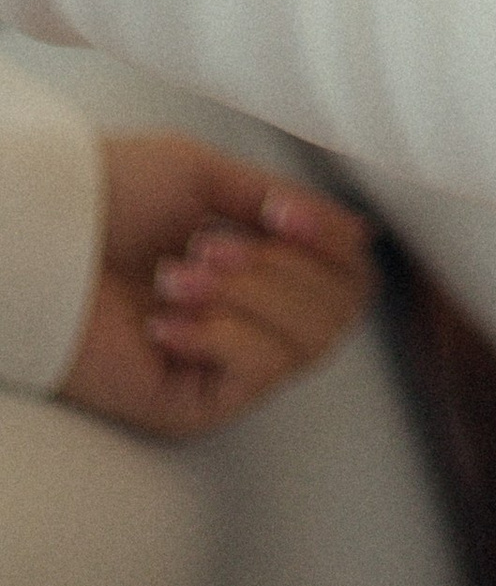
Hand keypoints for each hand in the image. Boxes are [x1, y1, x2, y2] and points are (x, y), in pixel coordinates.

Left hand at [55, 135, 373, 440]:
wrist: (43, 238)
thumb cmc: (107, 199)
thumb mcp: (210, 178)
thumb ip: (284, 206)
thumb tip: (362, 234)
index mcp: (259, 264)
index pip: (347, 272)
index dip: (332, 242)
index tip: (284, 214)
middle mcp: (251, 320)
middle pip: (342, 310)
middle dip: (284, 269)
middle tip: (210, 245)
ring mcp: (225, 366)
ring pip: (309, 341)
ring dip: (249, 295)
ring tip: (178, 273)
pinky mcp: (195, 406)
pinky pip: (257, 371)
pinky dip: (219, 331)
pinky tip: (162, 318)